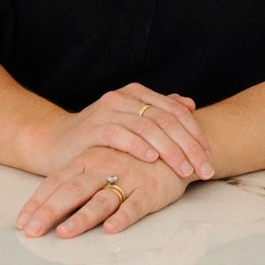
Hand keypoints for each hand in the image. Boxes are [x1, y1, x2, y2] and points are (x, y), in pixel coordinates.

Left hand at [16, 149, 190, 238]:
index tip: (21, 223)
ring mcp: (128, 178)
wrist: (175, 143)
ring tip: (65, 233)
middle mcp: (104, 167)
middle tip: (32, 232)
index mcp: (88, 159)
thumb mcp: (100, 161)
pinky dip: (123, 217)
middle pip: (72, 191)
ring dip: (82, 217)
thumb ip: (77, 178)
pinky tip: (111, 229)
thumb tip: (46, 202)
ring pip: (101, 200)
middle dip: (50, 212)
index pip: (57, 181)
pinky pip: (135, 205)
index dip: (38, 202)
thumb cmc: (131, 157)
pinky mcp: (150, 189)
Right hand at [20, 83, 213, 181]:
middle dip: (189, 147)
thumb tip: (189, 104)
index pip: (176, 113)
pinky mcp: (93, 127)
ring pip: (148, 127)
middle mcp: (125, 97)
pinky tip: (152, 159)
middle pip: (167, 120)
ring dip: (170, 150)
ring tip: (184, 170)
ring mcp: (109, 109)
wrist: (55, 142)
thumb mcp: (131, 124)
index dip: (196, 136)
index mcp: (138, 94)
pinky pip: (120, 134)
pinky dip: (138, 146)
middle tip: (204, 169)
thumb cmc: (98, 138)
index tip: (210, 159)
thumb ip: (158, 113)